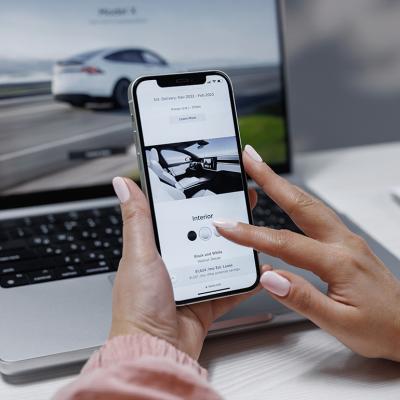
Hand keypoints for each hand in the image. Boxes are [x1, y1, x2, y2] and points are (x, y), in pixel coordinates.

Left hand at [109, 177, 260, 359]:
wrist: (156, 352)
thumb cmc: (138, 306)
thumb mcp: (139, 254)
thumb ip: (137, 218)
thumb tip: (123, 185)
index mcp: (156, 249)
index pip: (179, 217)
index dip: (196, 201)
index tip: (213, 188)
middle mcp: (175, 264)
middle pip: (205, 236)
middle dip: (224, 222)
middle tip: (243, 206)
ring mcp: (193, 283)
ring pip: (221, 260)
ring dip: (238, 250)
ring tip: (255, 234)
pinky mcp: (207, 302)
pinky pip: (231, 288)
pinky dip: (246, 281)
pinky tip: (259, 271)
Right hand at [214, 145, 399, 360]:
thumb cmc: (381, 329)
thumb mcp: (340, 324)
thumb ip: (301, 298)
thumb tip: (268, 276)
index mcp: (339, 262)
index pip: (284, 243)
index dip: (251, 234)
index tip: (227, 226)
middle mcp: (343, 243)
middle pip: (300, 204)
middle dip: (272, 179)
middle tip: (250, 159)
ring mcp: (346, 240)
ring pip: (309, 205)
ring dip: (283, 185)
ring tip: (262, 171)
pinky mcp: (346, 243)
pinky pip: (317, 214)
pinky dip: (296, 200)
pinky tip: (286, 200)